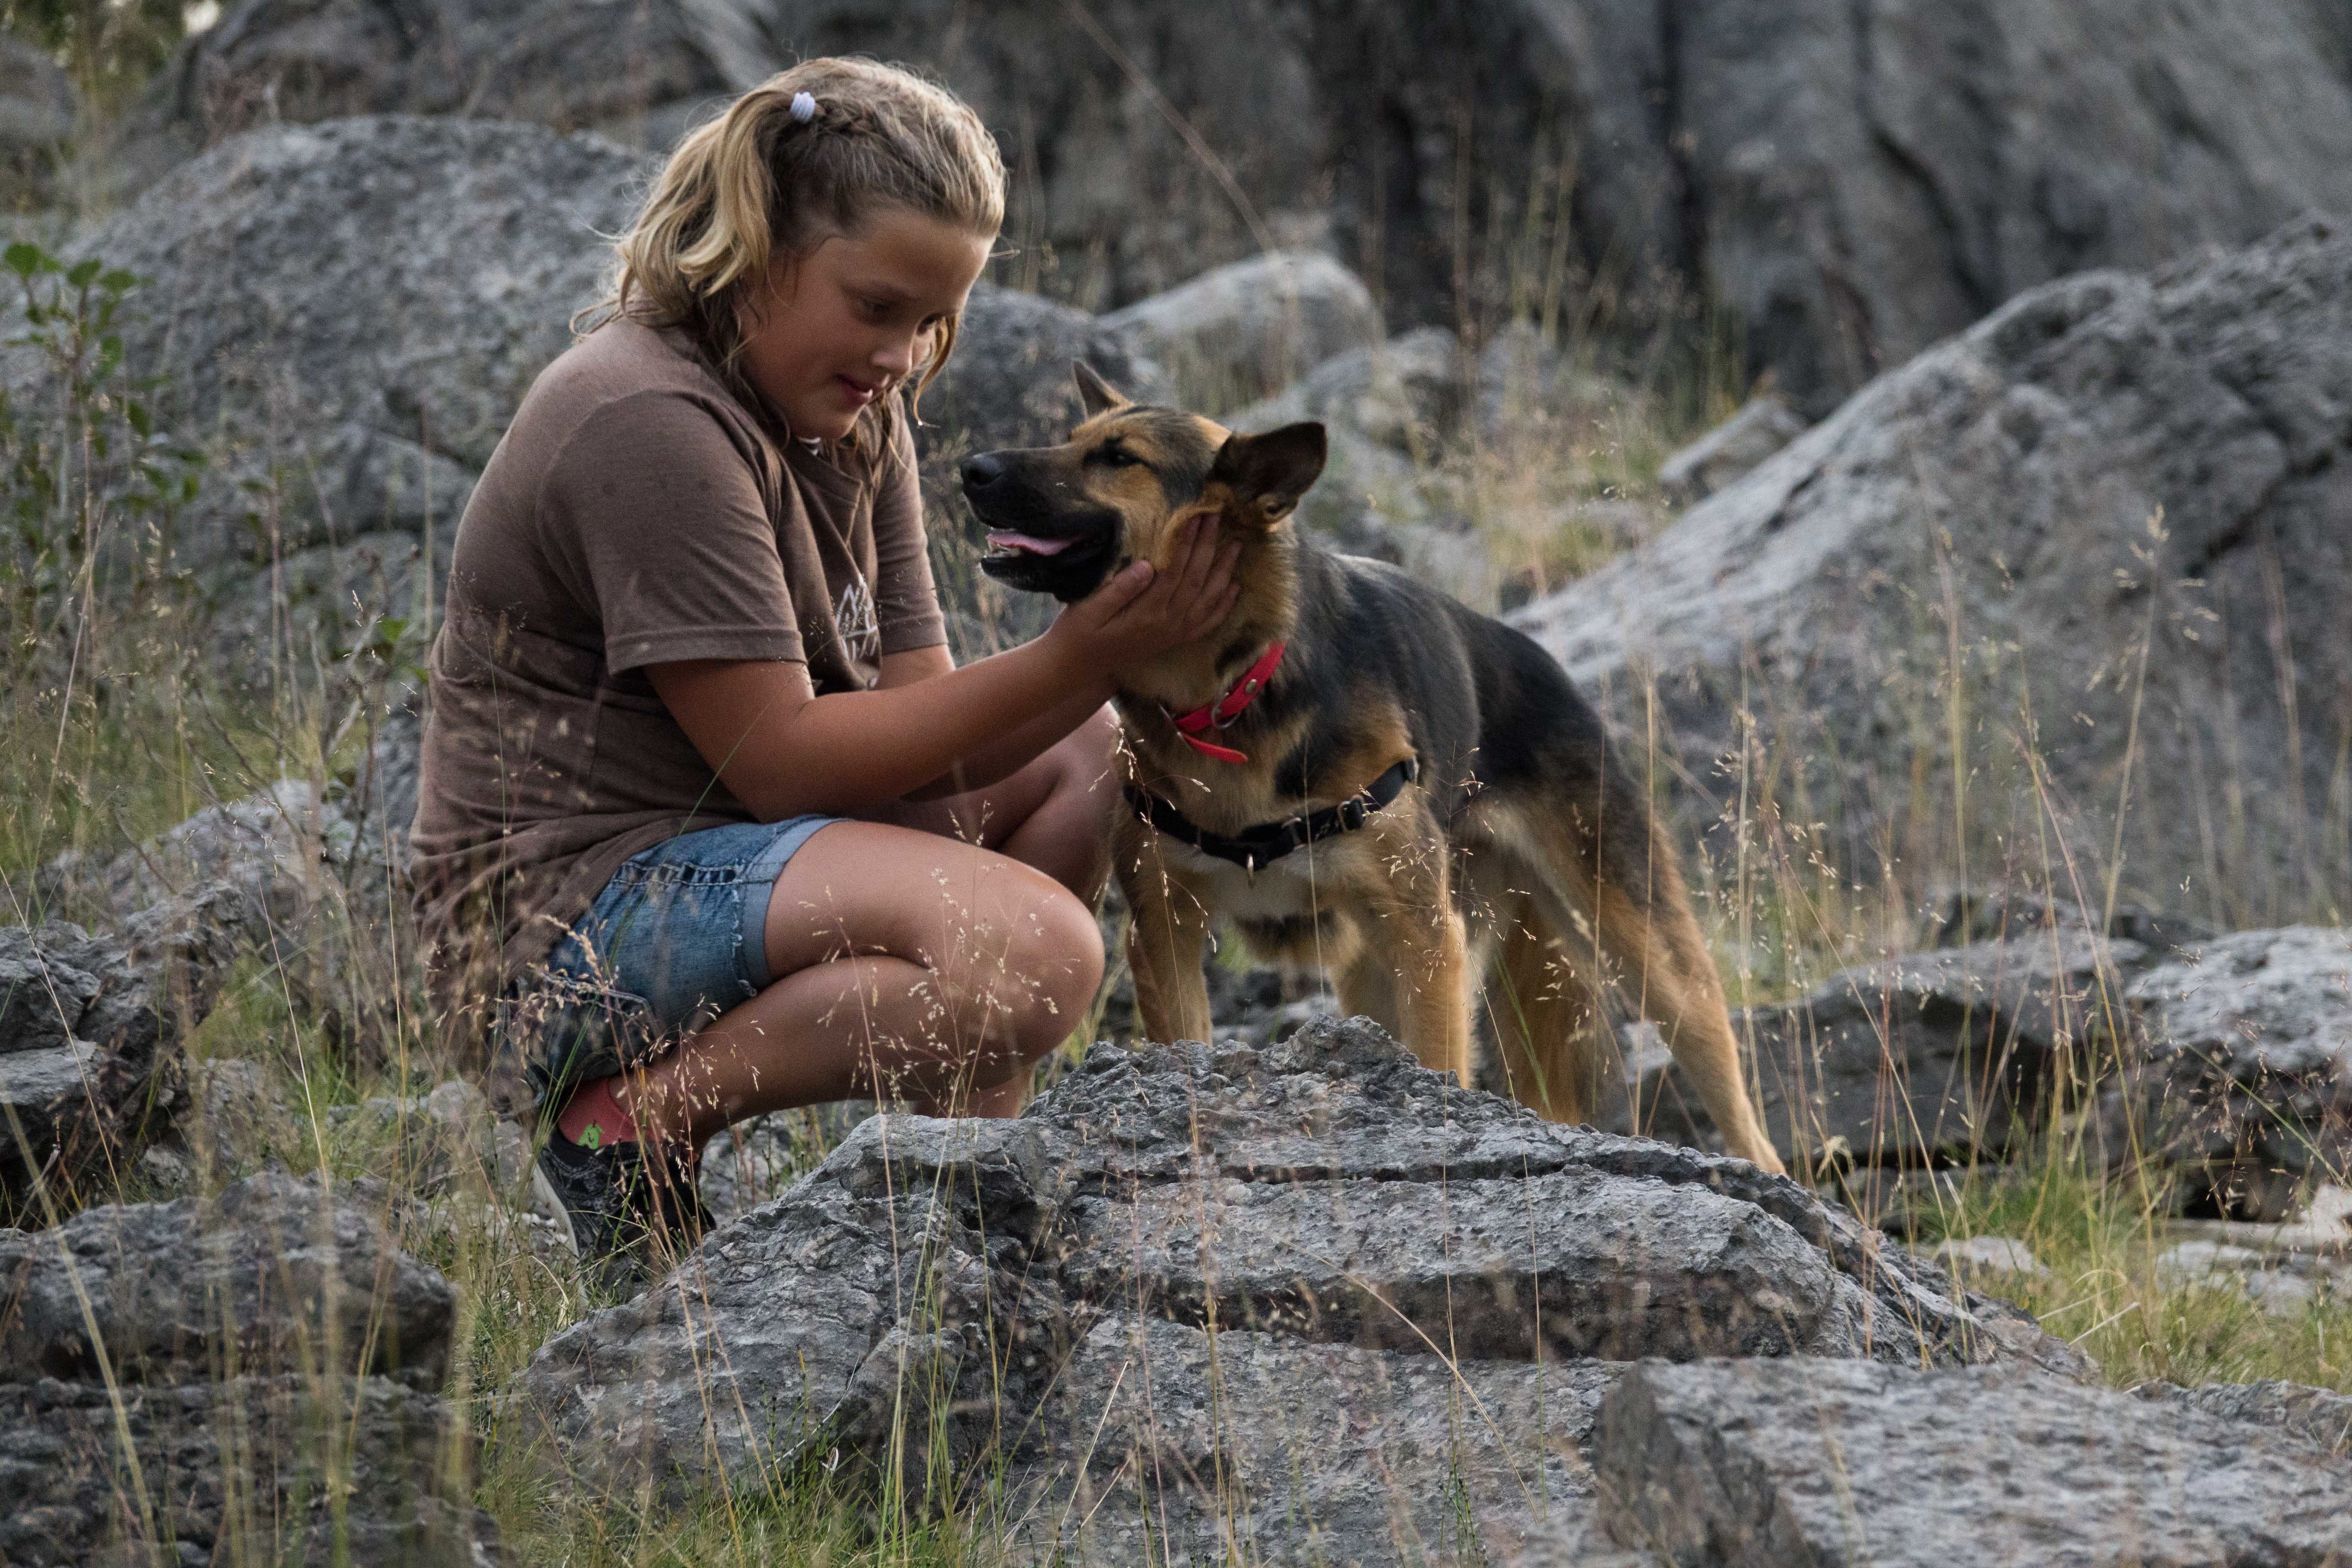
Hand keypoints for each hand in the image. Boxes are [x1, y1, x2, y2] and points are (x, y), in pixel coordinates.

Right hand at [1045, 516, 1240, 671]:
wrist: (1078, 667)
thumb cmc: (1078, 633)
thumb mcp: (1089, 609)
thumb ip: (1119, 589)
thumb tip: (1148, 564)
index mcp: (1147, 614)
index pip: (1174, 571)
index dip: (1186, 542)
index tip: (1194, 516)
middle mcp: (1167, 624)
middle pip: (1196, 580)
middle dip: (1208, 547)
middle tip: (1216, 518)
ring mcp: (1174, 634)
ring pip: (1208, 600)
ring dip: (1224, 571)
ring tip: (1236, 545)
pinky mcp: (1175, 639)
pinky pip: (1207, 623)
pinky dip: (1224, 605)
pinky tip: (1234, 587)